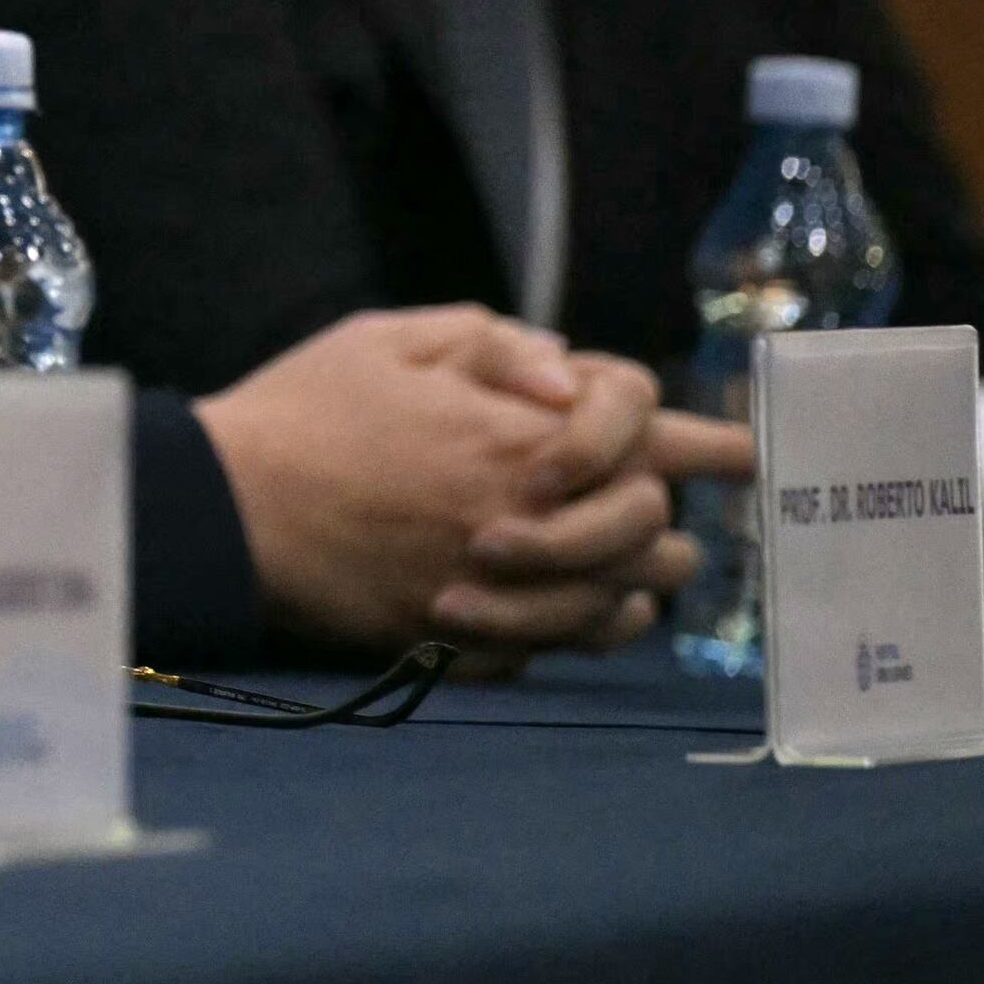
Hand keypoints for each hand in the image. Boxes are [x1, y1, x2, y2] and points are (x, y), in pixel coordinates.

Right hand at [195, 306, 732, 658]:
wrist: (228, 511)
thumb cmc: (302, 415)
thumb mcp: (383, 339)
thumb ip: (487, 344)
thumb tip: (568, 368)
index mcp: (515, 434)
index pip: (649, 429)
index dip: (713, 439)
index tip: (755, 448)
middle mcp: (528, 514)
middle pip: (654, 522)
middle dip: (671, 509)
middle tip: (675, 504)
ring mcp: (504, 584)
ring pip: (626, 593)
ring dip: (643, 573)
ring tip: (644, 561)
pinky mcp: (471, 635)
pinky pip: (571, 644)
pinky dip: (596, 626)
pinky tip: (591, 608)